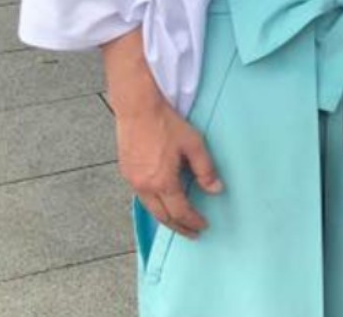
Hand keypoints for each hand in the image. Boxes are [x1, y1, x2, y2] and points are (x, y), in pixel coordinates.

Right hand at [115, 97, 223, 239]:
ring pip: (150, 209)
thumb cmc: (166, 123)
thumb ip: (205, 169)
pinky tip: (162, 202)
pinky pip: (141, 197)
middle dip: (179, 227)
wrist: (137, 108)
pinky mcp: (126, 172)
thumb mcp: (193, 144)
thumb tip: (215, 189)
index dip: (193, 221)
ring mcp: (132, 180)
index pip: (180, 212)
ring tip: (179, 222)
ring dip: (165, 218)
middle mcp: (145, 186)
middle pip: (163, 217)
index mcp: (163, 182)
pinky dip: (154, 205)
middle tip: (192, 233)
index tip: (203, 226)